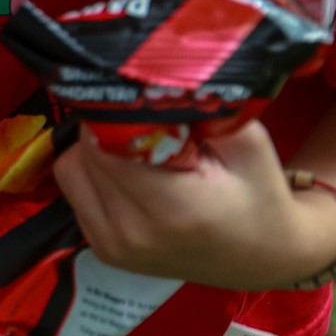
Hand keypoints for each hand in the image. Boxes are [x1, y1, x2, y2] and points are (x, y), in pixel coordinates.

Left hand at [54, 124, 335, 290]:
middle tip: (146, 125)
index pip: (105, 143)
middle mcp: (133, 234)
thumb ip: (198, 109)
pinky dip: (95, 175)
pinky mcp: (103, 250)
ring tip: (140, 151)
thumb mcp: (245, 141)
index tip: (138, 101)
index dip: (117, 113)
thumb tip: (149, 78)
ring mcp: (113, 247)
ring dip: (96, 151)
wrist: (264, 256)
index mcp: (172, 209)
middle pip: (86, 153)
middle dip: (108, 129)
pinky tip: (131, 176)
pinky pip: (75, 190)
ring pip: (72, 168)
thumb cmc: (259, 194)